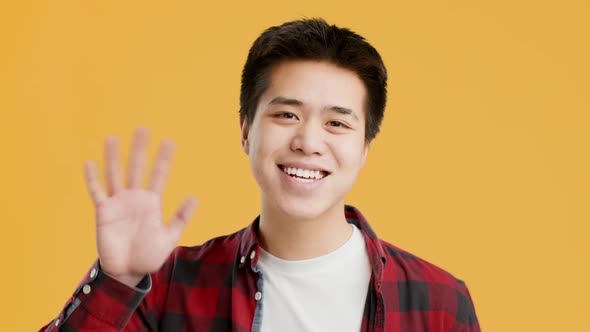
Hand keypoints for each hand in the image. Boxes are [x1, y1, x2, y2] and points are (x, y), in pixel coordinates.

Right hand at [83, 127, 197, 286]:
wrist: (128, 271)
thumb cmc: (149, 255)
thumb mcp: (169, 237)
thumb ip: (180, 218)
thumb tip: (194, 197)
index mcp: (152, 202)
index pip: (159, 175)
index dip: (164, 159)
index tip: (169, 142)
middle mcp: (135, 198)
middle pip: (137, 168)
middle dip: (140, 149)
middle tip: (143, 129)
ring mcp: (118, 203)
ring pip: (115, 174)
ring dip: (113, 157)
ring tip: (112, 138)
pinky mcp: (104, 212)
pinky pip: (97, 192)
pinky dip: (92, 178)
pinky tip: (89, 162)